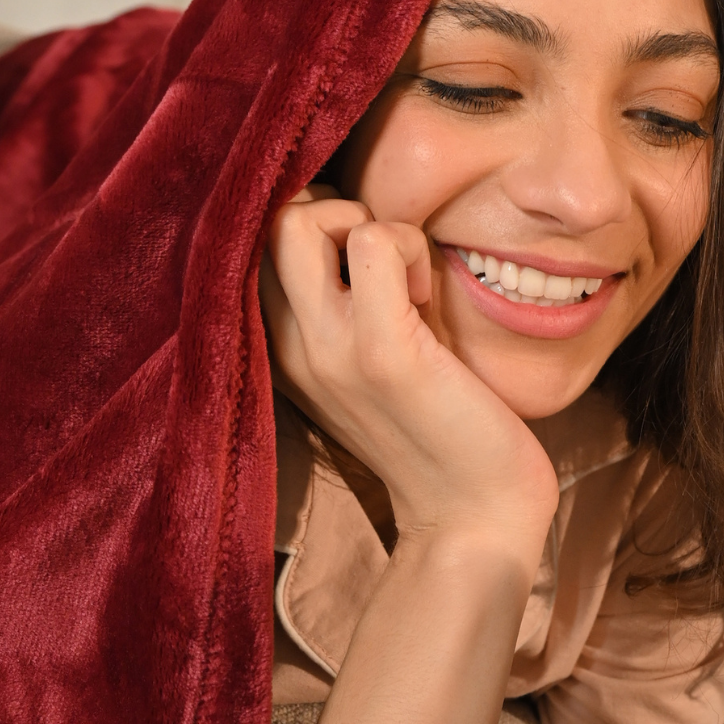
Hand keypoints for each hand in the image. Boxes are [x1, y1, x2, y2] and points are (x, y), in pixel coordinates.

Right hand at [260, 187, 557, 568]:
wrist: (474, 515)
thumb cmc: (438, 422)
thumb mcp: (373, 351)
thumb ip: (349, 296)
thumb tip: (356, 222)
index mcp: (280, 349)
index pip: (249, 245)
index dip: (305, 219)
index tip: (357, 249)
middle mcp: (289, 347)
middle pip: (264, 222)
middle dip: (332, 209)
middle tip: (383, 258)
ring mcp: (328, 349)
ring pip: (299, 221)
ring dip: (367, 223)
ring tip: (405, 278)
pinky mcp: (381, 351)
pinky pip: (372, 241)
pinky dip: (408, 246)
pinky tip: (428, 296)